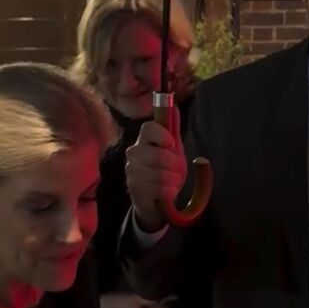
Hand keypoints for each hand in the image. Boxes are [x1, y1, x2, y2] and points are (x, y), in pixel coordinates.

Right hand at [126, 107, 186, 232]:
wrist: (157, 202)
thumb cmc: (165, 172)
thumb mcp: (173, 151)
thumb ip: (173, 130)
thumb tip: (173, 106)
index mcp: (144, 140)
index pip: (148, 128)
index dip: (162, 135)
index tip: (172, 144)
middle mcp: (133, 154)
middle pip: (157, 154)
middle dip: (174, 165)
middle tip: (177, 170)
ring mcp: (131, 172)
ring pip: (159, 173)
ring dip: (173, 180)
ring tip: (173, 182)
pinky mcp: (133, 189)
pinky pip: (157, 188)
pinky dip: (169, 191)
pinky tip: (168, 192)